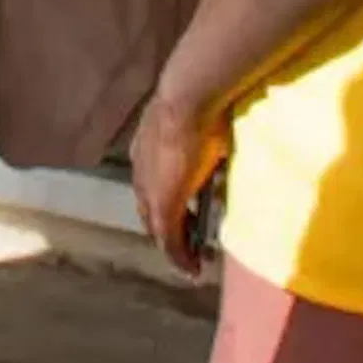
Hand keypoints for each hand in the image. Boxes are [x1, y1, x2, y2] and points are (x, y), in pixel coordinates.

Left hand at [128, 88, 231, 277]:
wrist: (189, 95)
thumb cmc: (200, 98)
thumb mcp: (199, 120)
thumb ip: (204, 134)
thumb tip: (222, 134)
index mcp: (147, 146)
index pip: (152, 182)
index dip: (168, 200)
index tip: (186, 214)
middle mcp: (141, 169)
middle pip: (150, 208)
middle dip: (169, 229)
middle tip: (188, 244)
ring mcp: (149, 188)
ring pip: (158, 227)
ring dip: (175, 246)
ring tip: (192, 261)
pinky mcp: (164, 205)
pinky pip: (169, 239)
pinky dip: (179, 256)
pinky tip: (192, 267)